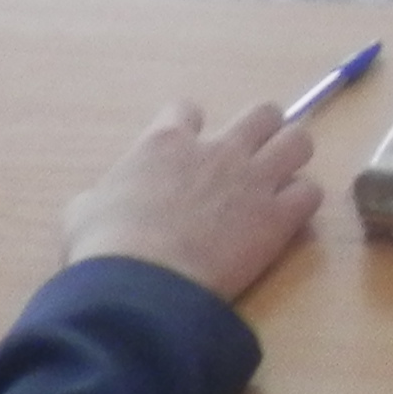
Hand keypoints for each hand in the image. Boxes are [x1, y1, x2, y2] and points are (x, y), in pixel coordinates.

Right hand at [62, 99, 323, 303]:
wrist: (142, 284)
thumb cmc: (104, 247)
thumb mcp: (82, 212)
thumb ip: (99, 196)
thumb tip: (96, 203)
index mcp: (165, 142)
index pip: (187, 109)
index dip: (191, 127)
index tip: (189, 147)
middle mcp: (217, 150)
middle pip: (263, 113)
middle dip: (261, 132)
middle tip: (251, 160)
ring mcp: (253, 179)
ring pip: (299, 141)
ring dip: (292, 158)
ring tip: (280, 182)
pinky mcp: (278, 216)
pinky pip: (310, 193)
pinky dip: (302, 204)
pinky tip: (287, 221)